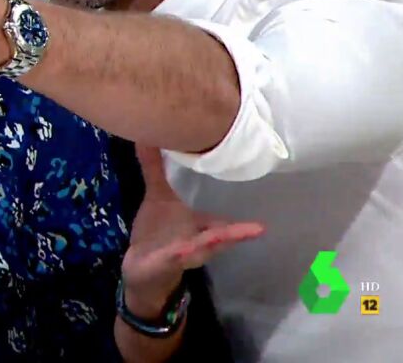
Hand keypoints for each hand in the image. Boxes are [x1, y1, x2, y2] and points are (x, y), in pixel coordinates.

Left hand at [122, 144, 264, 316]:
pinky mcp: (162, 263)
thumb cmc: (157, 231)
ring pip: (199, 250)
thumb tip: (148, 134)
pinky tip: (182, 250)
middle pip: (219, 237)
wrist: (140, 268)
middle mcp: (197, 242)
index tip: (262, 219)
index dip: (243, 224)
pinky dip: (177, 255)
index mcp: (202, 228)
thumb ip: (155, 167)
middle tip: (258, 229)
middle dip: (236, 234)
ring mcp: (181, 255)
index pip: (225, 224)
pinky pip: (172, 259)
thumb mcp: (158, 197)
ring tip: (223, 238)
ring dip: (211, 245)